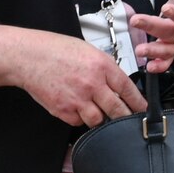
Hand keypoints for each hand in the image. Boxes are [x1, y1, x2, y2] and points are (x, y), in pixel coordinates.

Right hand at [0, 25, 145, 127]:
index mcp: (102, 66)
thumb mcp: (89, 52)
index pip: (128, 89)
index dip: (139, 102)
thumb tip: (118, 84)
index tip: (144, 110)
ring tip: (99, 113)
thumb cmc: (57, 50)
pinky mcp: (62, 110)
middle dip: (125, 118)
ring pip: (99, 120)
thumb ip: (105, 69)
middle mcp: (92, 84)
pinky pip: (78, 122)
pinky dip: (81, 119)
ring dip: (101, 119)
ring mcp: (77, 99)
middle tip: (130, 121)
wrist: (29, 57)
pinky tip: (78, 109)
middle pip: (117, 110)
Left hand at [128, 0, 173, 71]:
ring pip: (169, 49)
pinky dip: (160, 65)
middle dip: (153, 27)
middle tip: (137, 20)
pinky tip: (150, 66)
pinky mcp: (173, 46)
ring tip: (141, 49)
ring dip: (154, 50)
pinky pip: (168, 60)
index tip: (166, 8)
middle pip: (171, 31)